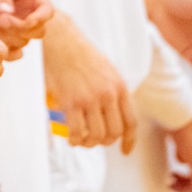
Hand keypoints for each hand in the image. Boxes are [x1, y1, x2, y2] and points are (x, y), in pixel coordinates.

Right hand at [41, 15, 134, 151]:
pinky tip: (71, 138)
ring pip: (97, 136)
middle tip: (93, 140)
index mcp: (120, 86)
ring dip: (89, 143)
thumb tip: (111, 116)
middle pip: (114, 132)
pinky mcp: (71, 101)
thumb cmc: (80, 54)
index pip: (131, 122)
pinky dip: (75, 140)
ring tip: (81, 139)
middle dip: (104, 142)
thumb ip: (112, 92)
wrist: (61, 40)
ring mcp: (90, 98)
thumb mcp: (107, 71)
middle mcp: (108, 94)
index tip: (124, 150)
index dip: (129, 141)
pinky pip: (77, 132)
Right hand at [168, 114, 191, 191]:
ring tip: (173, 184)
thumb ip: (188, 149)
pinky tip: (174, 183)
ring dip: (186, 188)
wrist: (180, 113)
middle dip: (188, 185)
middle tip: (175, 182)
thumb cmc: (180, 119)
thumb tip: (183, 159)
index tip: (180, 176)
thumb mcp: (186, 136)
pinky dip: (185, 189)